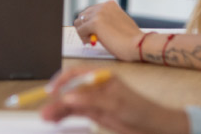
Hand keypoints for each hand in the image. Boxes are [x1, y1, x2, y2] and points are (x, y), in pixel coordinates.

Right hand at [40, 67, 188, 133]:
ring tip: (47, 118)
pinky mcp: (95, 112)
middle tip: (45, 110)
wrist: (155, 125)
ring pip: (70, 103)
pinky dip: (65, 116)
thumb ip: (91, 100)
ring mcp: (94, 100)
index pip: (75, 75)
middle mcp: (95, 86)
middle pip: (70, 90)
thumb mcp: (116, 104)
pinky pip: (75, 112)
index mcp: (100, 76)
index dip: (61, 82)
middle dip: (56, 100)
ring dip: (58, 109)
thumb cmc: (141, 109)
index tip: (51, 91)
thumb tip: (69, 98)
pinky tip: (56, 119)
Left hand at [74, 0, 143, 61]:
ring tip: (91, 40)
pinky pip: (80, 31)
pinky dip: (83, 38)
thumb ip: (106, 21)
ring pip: (79, 22)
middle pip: (82, 15)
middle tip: (89, 38)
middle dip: (84, 27)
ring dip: (83, 32)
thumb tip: (90, 26)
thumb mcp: (118, 23)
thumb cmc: (130, 39)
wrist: (139, 45)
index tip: (91, 33)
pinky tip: (92, 42)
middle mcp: (103, 6)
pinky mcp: (95, 23)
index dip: (89, 23)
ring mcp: (99, 13)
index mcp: (109, 4)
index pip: (90, 11)